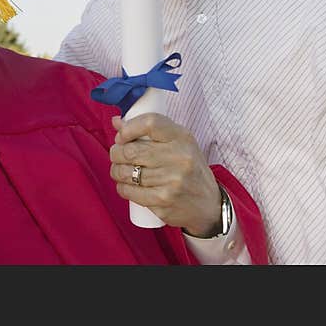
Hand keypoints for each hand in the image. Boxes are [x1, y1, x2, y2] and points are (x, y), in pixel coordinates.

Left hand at [109, 113, 220, 236]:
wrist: (209, 204)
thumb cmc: (189, 169)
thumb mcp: (178, 144)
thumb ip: (149, 131)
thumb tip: (116, 121)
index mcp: (182, 138)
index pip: (150, 123)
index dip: (128, 128)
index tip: (121, 136)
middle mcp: (179, 158)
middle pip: (132, 150)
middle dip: (116, 153)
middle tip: (116, 155)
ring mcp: (172, 181)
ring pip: (127, 172)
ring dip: (116, 171)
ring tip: (119, 170)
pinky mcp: (163, 201)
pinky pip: (130, 191)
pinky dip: (122, 188)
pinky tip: (125, 185)